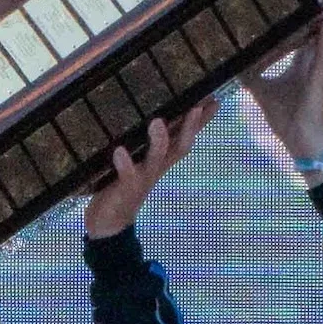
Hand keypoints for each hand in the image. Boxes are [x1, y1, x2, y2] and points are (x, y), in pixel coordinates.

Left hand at [84, 97, 217, 239]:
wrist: (108, 224)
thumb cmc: (122, 186)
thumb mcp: (137, 162)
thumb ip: (143, 142)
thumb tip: (148, 117)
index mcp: (161, 160)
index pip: (184, 137)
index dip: (200, 121)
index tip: (213, 99)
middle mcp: (156, 168)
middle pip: (179, 147)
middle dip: (189, 128)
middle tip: (197, 107)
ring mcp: (142, 179)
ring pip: (156, 159)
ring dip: (159, 141)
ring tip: (157, 122)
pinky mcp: (125, 189)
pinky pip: (126, 176)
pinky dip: (124, 163)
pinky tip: (119, 151)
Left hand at [242, 5, 322, 165]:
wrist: (302, 143)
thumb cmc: (286, 118)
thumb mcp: (261, 91)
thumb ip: (250, 73)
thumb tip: (233, 59)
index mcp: (301, 60)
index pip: (301, 28)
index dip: (299, 8)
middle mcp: (313, 58)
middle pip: (315, 21)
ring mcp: (320, 64)